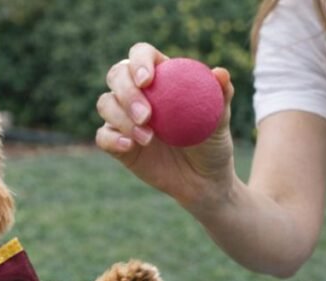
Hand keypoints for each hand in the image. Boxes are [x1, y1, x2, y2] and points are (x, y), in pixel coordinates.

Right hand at [94, 42, 236, 210]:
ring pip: (106, 103)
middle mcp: (137, 92)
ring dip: (121, 118)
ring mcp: (123, 117)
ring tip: (147, 138)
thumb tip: (220, 73)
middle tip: (146, 116)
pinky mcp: (116, 142)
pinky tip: (129, 146)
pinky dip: (112, 139)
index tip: (148, 80)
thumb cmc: (213, 144)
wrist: (203, 180)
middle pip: (117, 75)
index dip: (139, 61)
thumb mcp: (221, 121)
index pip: (141, 54)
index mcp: (161, 76)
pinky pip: (103, 136)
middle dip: (127, 92)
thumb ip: (222, 95)